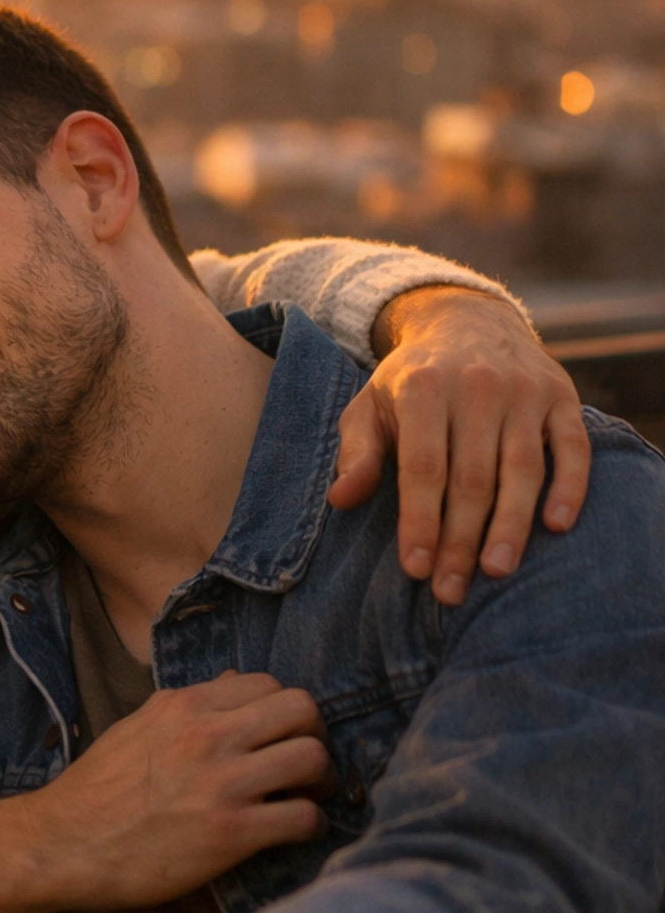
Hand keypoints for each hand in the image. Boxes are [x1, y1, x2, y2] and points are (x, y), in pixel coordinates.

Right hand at [34, 669, 329, 910]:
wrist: (64, 844)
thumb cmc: (99, 789)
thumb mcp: (139, 726)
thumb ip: (190, 704)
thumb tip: (236, 681)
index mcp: (186, 704)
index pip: (269, 683)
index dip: (283, 711)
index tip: (279, 736)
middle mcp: (208, 734)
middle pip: (302, 710)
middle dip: (313, 736)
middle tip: (303, 764)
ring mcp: (221, 783)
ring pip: (312, 758)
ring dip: (319, 781)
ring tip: (304, 797)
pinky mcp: (230, 834)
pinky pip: (302, 818)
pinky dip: (309, 825)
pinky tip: (292, 831)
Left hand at [332, 286, 589, 605]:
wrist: (467, 321)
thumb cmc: (412, 381)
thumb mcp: (371, 405)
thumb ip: (358, 451)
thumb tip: (340, 499)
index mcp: (422, 389)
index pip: (423, 468)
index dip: (420, 521)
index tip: (415, 569)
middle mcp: (476, 386)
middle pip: (472, 478)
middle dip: (461, 540)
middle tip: (451, 591)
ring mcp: (523, 391)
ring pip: (521, 469)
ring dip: (511, 525)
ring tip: (496, 571)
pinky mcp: (560, 396)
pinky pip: (572, 446)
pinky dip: (570, 486)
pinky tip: (556, 526)